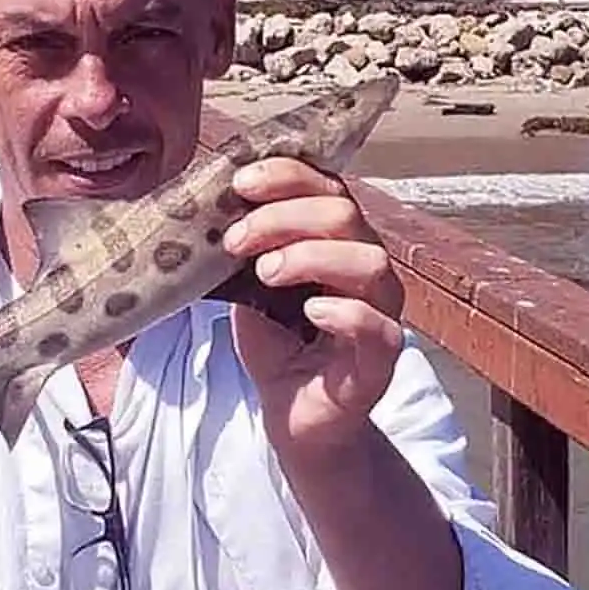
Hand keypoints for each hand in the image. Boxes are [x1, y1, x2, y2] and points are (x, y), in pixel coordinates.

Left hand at [222, 156, 405, 459]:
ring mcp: (381, 312)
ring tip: (265, 274)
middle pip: (344, 215)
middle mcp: (367, 267)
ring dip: (310, 256)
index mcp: (339, 240)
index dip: (286, 176)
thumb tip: (207, 207)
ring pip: (369, 261)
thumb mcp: (250, 285)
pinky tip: (311, 311)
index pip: (327, 187)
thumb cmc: (277, 341)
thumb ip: (245, 247)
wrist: (291, 413)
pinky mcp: (380, 360)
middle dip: (283, 218)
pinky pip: (380, 328)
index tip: (239, 184)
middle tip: (236, 241)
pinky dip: (346, 312)